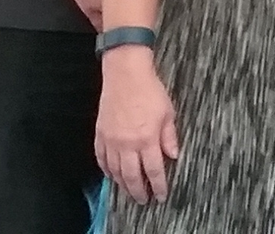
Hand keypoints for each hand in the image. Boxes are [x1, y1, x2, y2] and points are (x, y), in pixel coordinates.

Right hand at [94, 48, 178, 204]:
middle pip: (132, 176)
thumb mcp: (168, 113)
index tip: (161, 195)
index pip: (154, 170)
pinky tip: (112, 175)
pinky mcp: (100, 135)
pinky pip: (101, 159)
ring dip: (123, 184)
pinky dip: (107, 170)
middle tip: (144, 200)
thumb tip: (174, 155)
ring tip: (129, 190)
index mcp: (147, 139)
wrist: (125, 74)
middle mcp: (128, 144)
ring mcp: (111, 140)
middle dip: (139, 191)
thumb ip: (170, 137)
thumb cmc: (149, 90)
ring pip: (115, 171)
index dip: (158, 185)